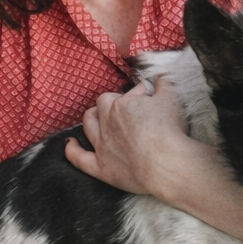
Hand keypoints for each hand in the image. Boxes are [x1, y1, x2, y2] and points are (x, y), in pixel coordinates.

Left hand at [64, 77, 191, 196]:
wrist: (166, 164)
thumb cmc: (169, 130)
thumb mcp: (172, 98)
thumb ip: (165, 84)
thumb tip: (161, 76)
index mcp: (123, 103)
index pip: (131, 92)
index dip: (142, 93)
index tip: (152, 97)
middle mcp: (108, 121)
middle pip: (103, 103)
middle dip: (112, 101)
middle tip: (127, 107)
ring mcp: (102, 145)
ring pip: (89, 125)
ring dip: (92, 118)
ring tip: (98, 116)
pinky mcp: (101, 167)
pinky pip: (79, 158)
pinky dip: (72, 150)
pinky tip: (70, 144)